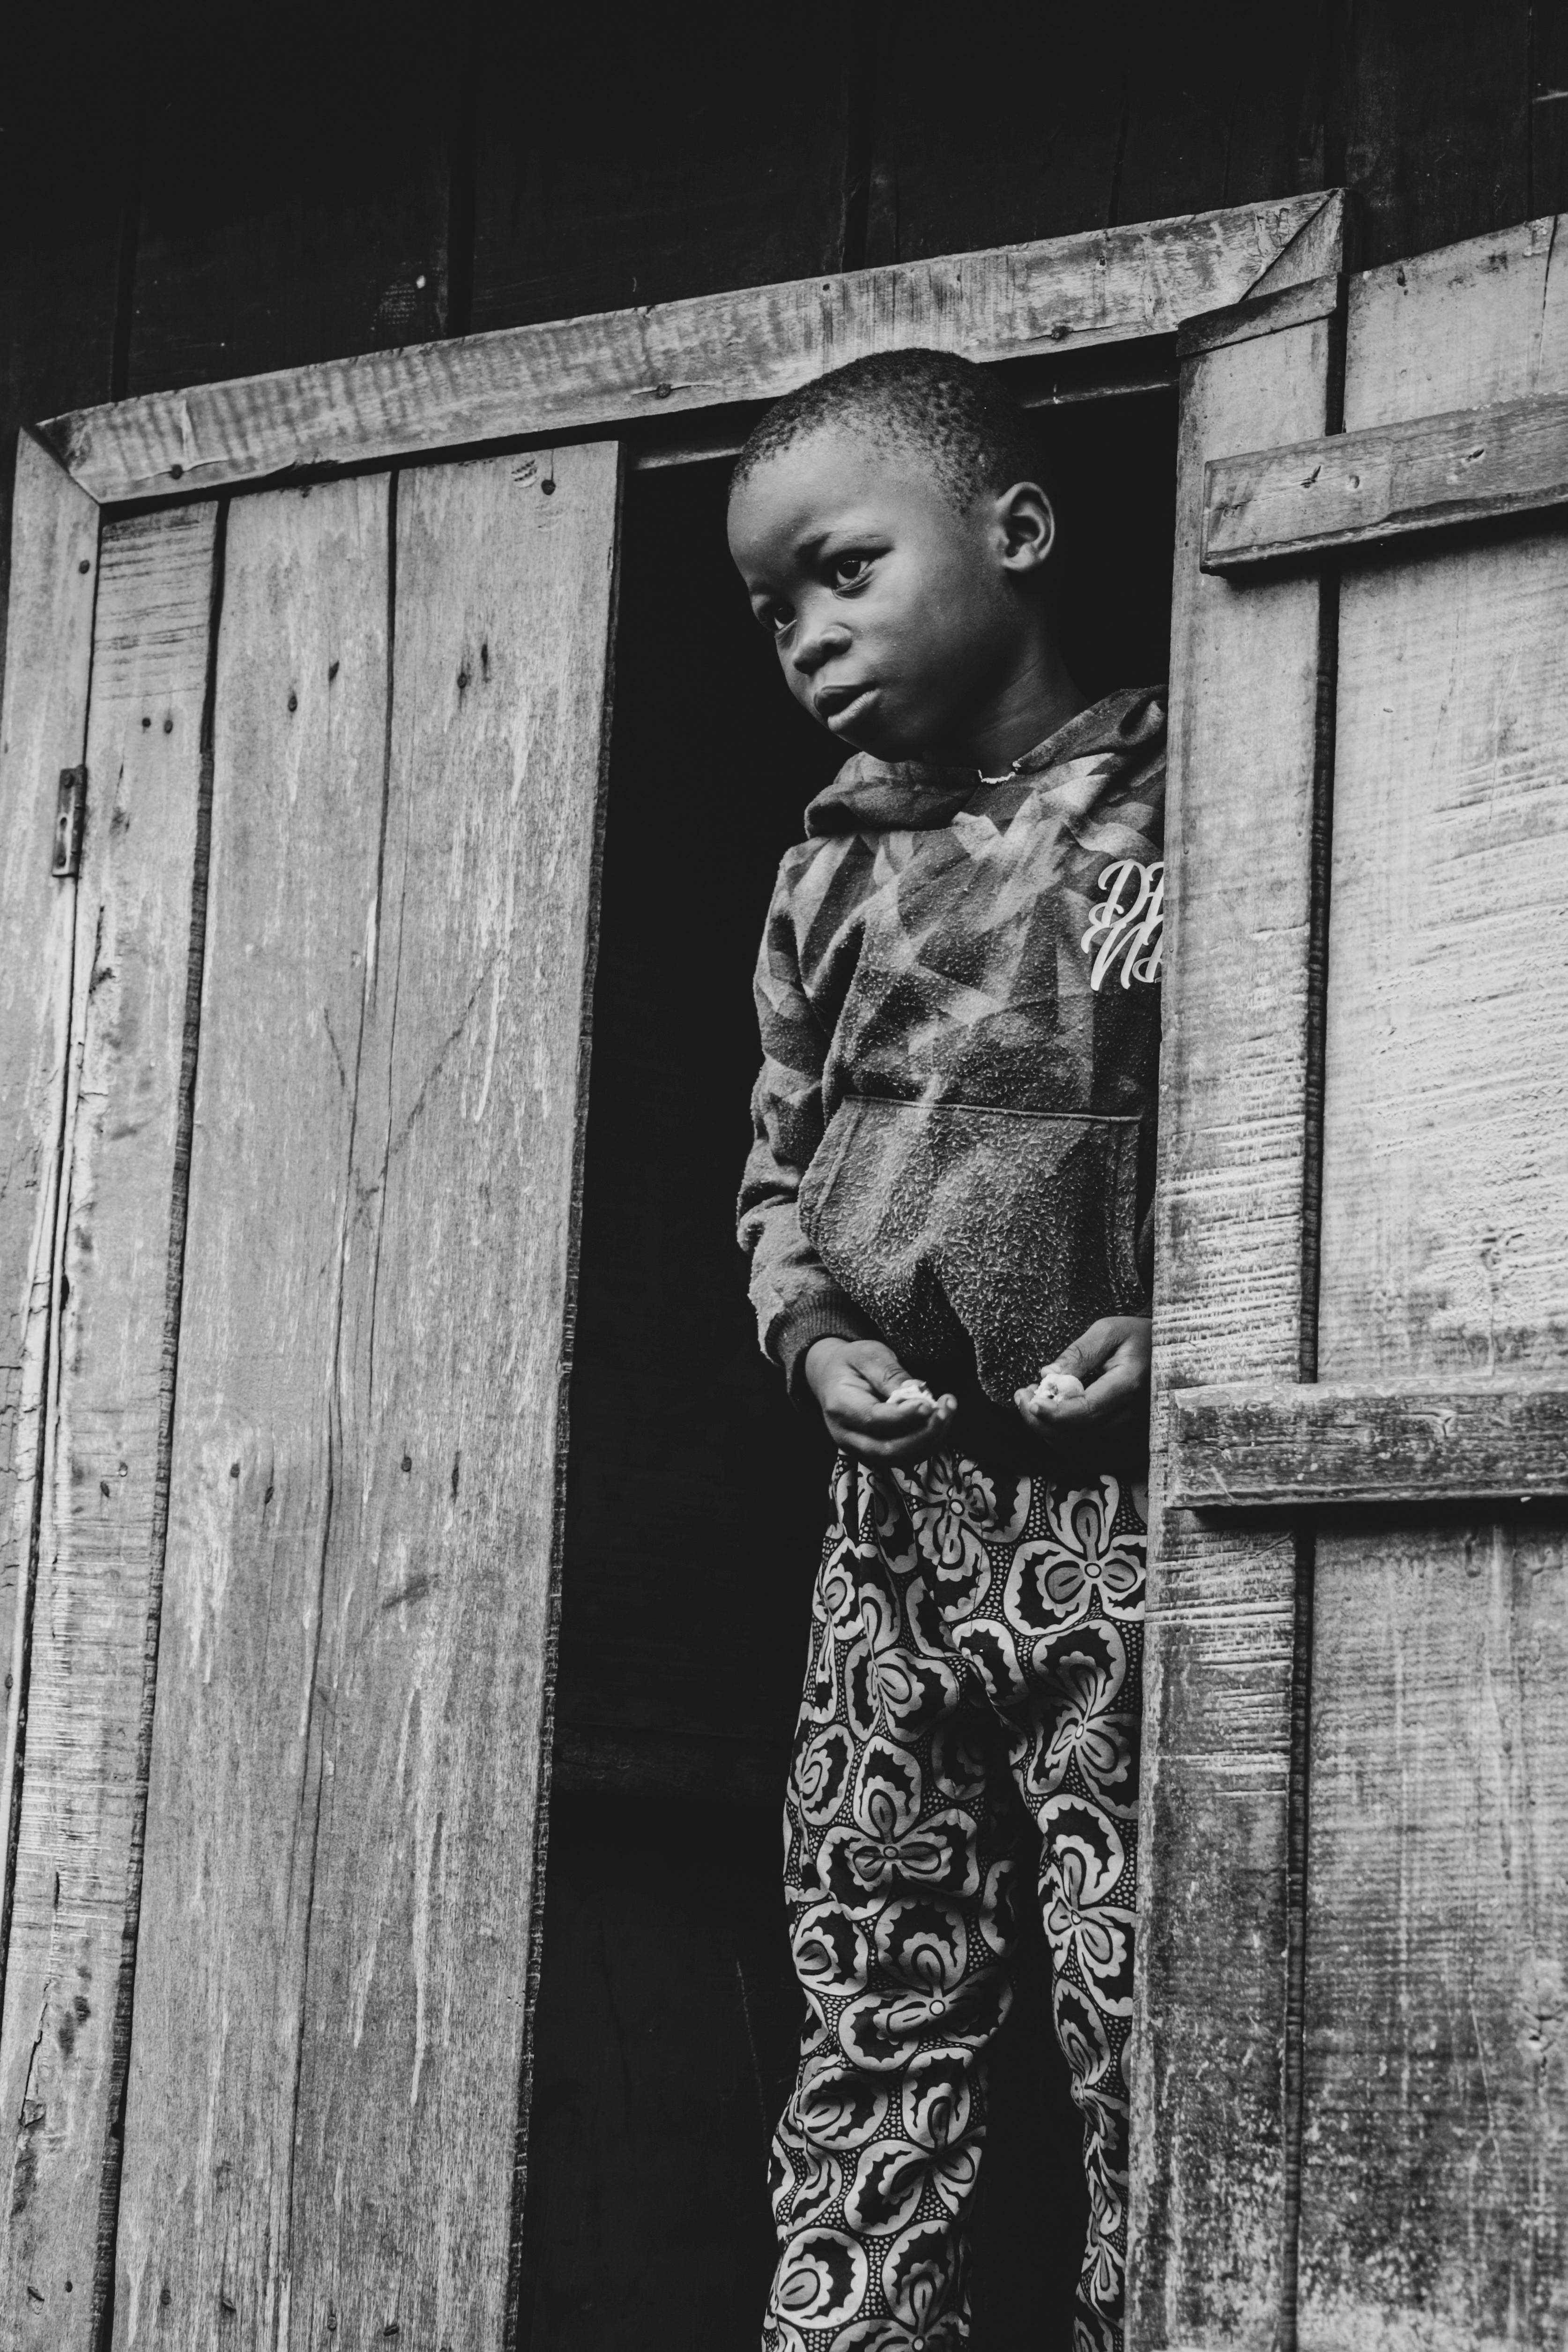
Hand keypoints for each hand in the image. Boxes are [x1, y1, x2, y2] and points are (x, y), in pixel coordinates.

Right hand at [803, 1336, 957, 1464]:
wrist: (833, 1379)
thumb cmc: (851, 1364)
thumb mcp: (868, 1355)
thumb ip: (890, 1374)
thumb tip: (917, 1393)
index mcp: (840, 1406)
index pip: (873, 1419)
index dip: (904, 1415)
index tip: (928, 1404)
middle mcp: (848, 1436)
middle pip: (887, 1449)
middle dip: (924, 1433)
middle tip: (946, 1408)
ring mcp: (862, 1450)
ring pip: (901, 1458)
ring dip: (931, 1438)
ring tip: (948, 1408)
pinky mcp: (878, 1454)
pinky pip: (907, 1456)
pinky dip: (929, 1442)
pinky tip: (940, 1419)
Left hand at [1014, 1316, 1151, 1456]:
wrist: (1169, 1352)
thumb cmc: (1138, 1337)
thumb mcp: (1109, 1331)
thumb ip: (1078, 1353)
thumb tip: (1048, 1375)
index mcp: (1130, 1385)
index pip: (1087, 1411)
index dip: (1054, 1411)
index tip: (1030, 1400)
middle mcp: (1132, 1415)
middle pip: (1079, 1433)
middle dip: (1042, 1421)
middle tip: (1022, 1397)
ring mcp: (1130, 1430)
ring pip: (1080, 1445)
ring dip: (1048, 1429)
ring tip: (1031, 1402)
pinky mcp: (1124, 1436)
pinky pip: (1087, 1447)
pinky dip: (1061, 1436)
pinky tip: (1049, 1415)